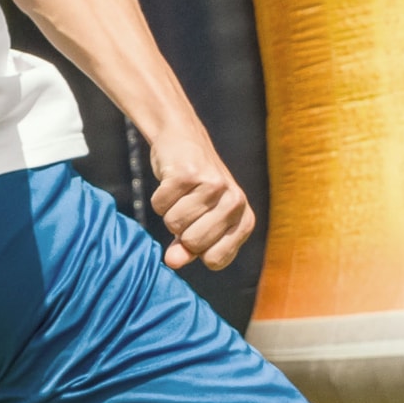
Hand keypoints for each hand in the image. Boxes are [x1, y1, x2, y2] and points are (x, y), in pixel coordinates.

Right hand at [144, 134, 256, 273]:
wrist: (184, 140)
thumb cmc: (195, 189)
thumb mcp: (199, 222)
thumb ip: (188, 248)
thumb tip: (172, 262)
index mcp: (245, 220)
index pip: (216, 260)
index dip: (198, 250)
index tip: (198, 230)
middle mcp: (235, 202)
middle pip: (193, 243)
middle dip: (181, 231)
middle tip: (187, 207)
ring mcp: (213, 185)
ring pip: (174, 224)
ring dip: (169, 212)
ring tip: (180, 194)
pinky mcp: (188, 172)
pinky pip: (160, 205)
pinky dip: (159, 197)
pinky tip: (170, 182)